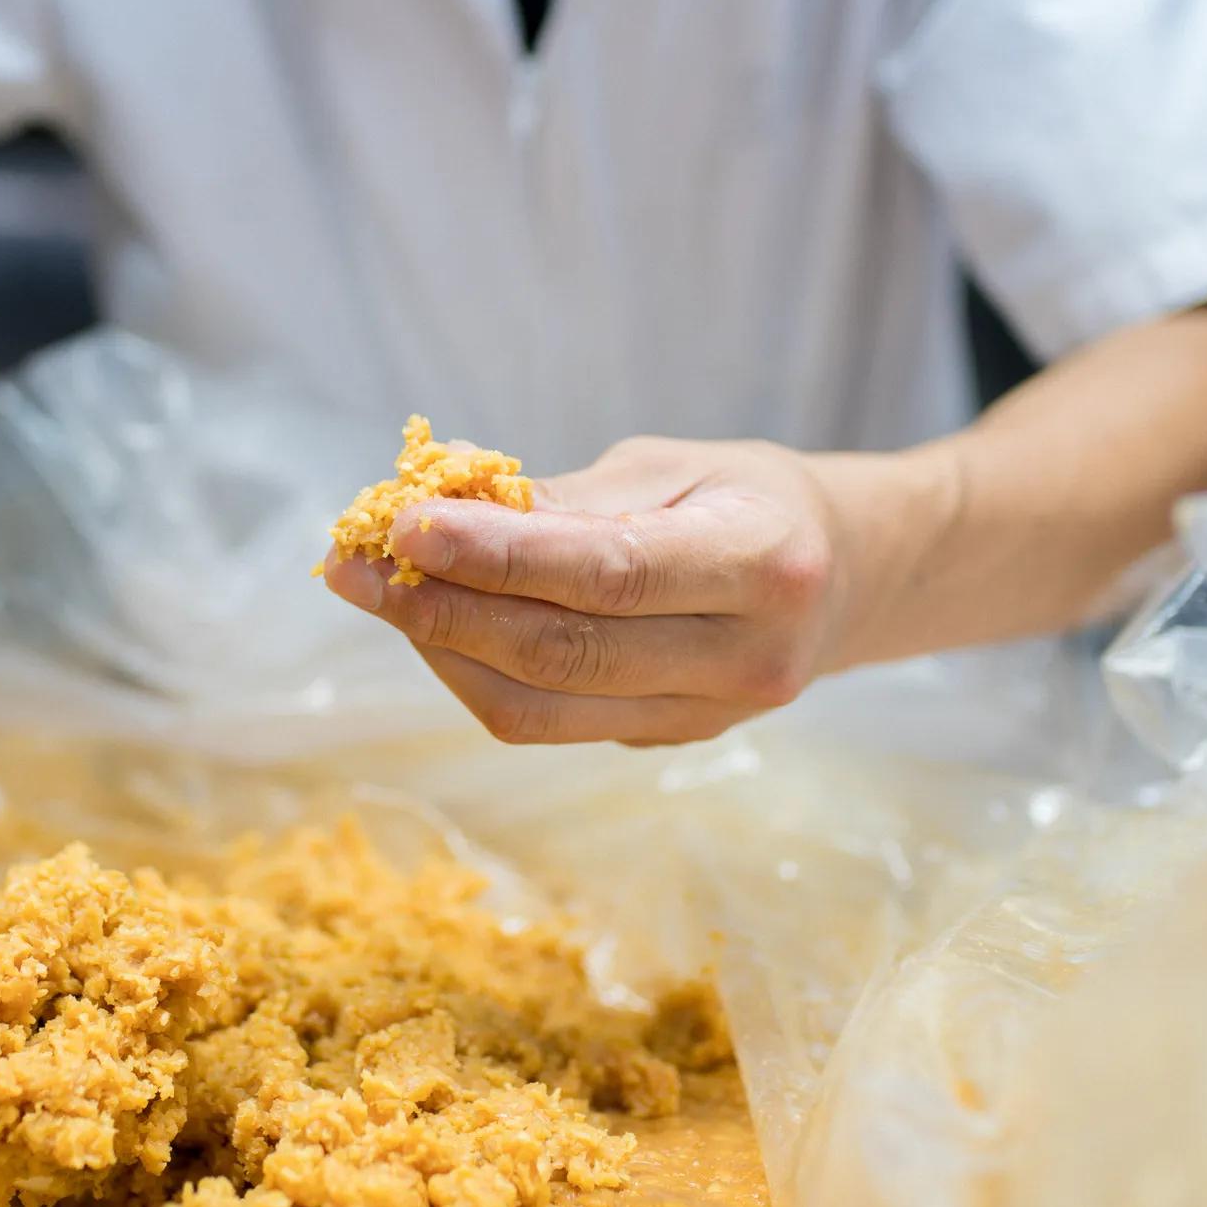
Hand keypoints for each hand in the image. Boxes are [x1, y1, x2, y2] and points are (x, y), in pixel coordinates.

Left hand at [321, 436, 928, 745]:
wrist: (850, 576)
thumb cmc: (752, 498)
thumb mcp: (677, 465)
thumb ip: (570, 499)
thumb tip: (442, 507)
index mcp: (761, 564)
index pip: (607, 573)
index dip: (497, 555)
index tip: (406, 522)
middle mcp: (744, 657)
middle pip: (561, 654)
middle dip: (441, 610)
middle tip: (356, 564)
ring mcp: (708, 716)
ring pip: (539, 707)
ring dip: (440, 651)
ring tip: (377, 590)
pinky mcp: (668, 741)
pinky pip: (548, 722)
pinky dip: (476, 673)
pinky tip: (435, 624)